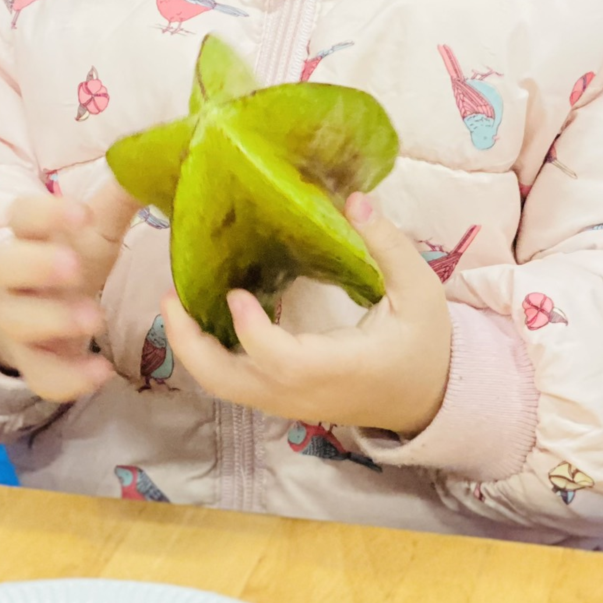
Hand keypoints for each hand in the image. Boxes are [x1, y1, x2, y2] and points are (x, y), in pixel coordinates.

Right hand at [0, 184, 140, 402]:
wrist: (43, 319)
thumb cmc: (72, 261)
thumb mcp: (96, 231)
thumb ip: (119, 199)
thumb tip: (157, 159)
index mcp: (29, 236)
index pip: (21, 214)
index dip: (45, 212)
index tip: (80, 213)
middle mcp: (13, 278)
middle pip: (1, 265)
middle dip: (36, 264)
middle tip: (75, 267)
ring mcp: (17, 324)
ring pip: (15, 322)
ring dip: (53, 320)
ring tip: (97, 320)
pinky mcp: (31, 364)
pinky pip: (38, 376)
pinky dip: (67, 378)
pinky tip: (100, 371)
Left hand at [159, 193, 451, 435]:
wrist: (432, 399)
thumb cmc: (427, 344)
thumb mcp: (420, 291)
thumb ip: (388, 246)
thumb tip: (356, 200)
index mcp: (339, 368)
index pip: (280, 360)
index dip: (251, 330)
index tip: (235, 291)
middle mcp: (303, 393)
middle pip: (229, 383)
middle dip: (190, 343)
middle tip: (170, 296)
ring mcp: (289, 402)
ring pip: (224, 388)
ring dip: (194, 349)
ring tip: (177, 303)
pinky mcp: (284, 400)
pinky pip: (236, 384)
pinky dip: (211, 355)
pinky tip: (206, 316)